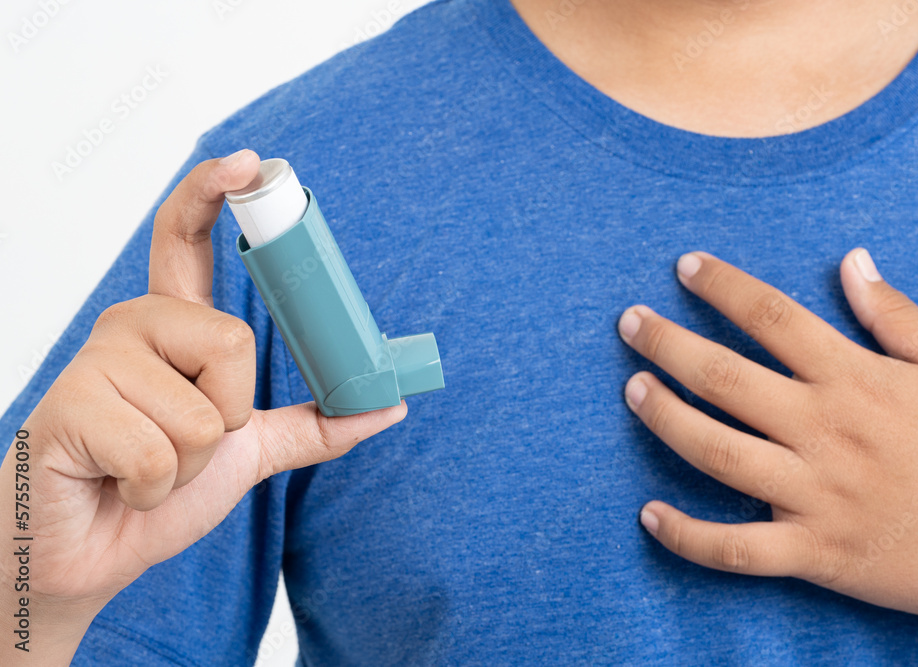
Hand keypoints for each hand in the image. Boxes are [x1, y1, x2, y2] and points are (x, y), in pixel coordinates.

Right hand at [0, 149, 406, 664]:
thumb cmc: (157, 491)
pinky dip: (156, 488)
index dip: (214, 192)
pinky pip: (163, 452)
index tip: (250, 163)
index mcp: (173, 325)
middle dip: (231, 421)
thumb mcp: (250, 451)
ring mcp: (97, 362)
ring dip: (192, 465)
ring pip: (207, 412)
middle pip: (234, 344)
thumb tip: (390, 406)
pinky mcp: (70, 406)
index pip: (187, 236)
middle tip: (184, 446)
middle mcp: (133, 326)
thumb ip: (313, 424)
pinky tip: (119, 484)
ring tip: (146, 470)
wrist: (90, 553)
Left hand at [618, 250, 917, 656]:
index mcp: (856, 381)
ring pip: (718, 454)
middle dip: (669, 344)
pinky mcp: (811, 552)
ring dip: (666, 420)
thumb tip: (853, 259)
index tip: (684, 266)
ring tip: (634, 391)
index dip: (723, 286)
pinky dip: (688, 536)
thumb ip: (897, 314)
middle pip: (726, 379)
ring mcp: (813, 495)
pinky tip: (648, 515)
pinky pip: (736, 549)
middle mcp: (824, 432)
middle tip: (629, 323)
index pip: (773, 318)